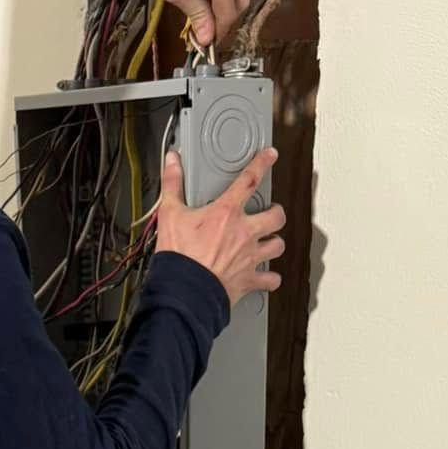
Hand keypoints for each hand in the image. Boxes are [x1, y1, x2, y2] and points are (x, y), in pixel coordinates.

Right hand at [157, 148, 283, 305]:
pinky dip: (271, 278)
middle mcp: (244, 233)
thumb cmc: (178, 256)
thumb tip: (172, 162)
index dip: (262, 163)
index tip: (270, 156)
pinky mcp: (249, 280)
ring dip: (275, 243)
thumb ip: (173, 185)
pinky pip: (271, 279)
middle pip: (276, 216)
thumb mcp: (169, 214)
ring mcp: (249, 257)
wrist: (184, 292)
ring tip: (269, 242)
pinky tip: (267, 275)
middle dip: (276, 212)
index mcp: (226, 213)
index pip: (249, 180)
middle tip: (271, 212)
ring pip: (278, 246)